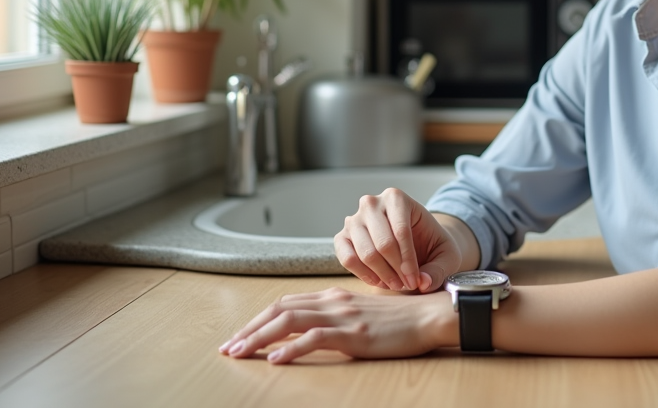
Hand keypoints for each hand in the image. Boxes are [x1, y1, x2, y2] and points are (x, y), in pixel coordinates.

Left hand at [218, 286, 453, 363]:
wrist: (429, 315)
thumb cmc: (400, 319)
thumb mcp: (361, 314)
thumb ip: (336, 318)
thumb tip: (309, 333)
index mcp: (333, 296)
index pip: (285, 303)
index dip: (258, 319)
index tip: (239, 336)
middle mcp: (333, 301)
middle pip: (280, 309)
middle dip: (249, 328)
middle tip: (228, 348)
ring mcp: (343, 316)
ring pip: (290, 321)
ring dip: (260, 337)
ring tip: (240, 353)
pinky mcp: (355, 334)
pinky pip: (316, 339)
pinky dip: (292, 349)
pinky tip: (276, 361)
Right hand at [334, 188, 462, 291]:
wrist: (417, 241)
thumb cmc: (432, 244)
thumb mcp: (446, 255)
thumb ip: (438, 269)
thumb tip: (424, 283)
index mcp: (397, 198)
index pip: (401, 231)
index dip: (408, 260)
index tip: (416, 280)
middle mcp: (372, 203)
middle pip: (382, 243)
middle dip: (396, 270)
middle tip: (408, 285)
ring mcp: (354, 219)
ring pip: (364, 253)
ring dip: (382, 275)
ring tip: (397, 284)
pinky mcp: (343, 236)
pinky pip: (348, 259)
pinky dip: (364, 274)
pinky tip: (380, 281)